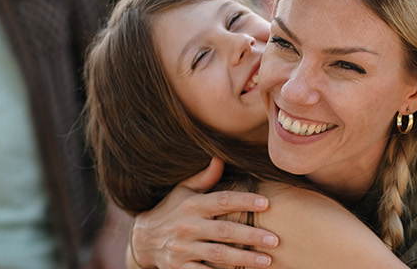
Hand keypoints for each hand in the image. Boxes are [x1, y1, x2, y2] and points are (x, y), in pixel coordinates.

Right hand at [129, 158, 276, 268]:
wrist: (141, 240)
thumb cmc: (169, 211)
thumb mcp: (182, 191)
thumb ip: (203, 178)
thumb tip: (220, 157)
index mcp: (192, 205)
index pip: (222, 200)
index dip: (244, 201)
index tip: (267, 203)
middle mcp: (187, 226)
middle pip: (224, 231)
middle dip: (251, 236)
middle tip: (275, 240)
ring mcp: (183, 249)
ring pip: (218, 254)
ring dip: (244, 259)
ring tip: (267, 261)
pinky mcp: (179, 268)